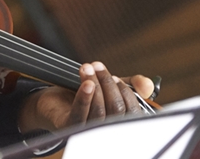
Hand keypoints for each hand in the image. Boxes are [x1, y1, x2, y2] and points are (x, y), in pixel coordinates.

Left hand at [18, 61, 153, 132]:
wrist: (52, 101)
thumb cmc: (84, 95)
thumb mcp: (109, 87)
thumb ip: (130, 84)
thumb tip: (147, 85)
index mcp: (119, 124)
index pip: (132, 111)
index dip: (127, 92)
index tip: (116, 77)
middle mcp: (106, 132)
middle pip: (116, 111)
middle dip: (108, 84)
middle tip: (98, 66)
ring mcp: (87, 133)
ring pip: (98, 112)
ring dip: (94, 84)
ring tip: (87, 67)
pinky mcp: (69, 130)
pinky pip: (79, 116)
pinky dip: (84, 98)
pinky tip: (86, 83)